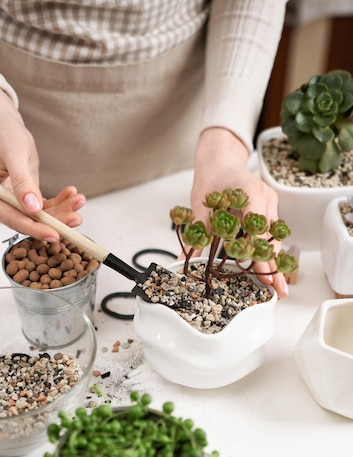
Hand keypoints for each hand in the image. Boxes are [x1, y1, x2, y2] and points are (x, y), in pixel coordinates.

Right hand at [0, 86, 85, 239]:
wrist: (3, 123)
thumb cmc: (3, 132)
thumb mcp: (14, 154)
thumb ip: (22, 182)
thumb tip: (32, 209)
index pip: (9, 217)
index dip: (33, 227)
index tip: (54, 234)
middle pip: (25, 220)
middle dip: (53, 221)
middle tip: (76, 219)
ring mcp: (7, 203)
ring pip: (37, 215)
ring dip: (61, 211)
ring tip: (79, 201)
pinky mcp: (22, 199)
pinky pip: (43, 206)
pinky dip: (59, 202)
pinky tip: (72, 194)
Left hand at [190, 127, 288, 297]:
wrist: (219, 161)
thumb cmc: (210, 181)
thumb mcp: (200, 209)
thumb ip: (196, 236)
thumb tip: (183, 260)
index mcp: (249, 194)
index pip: (258, 232)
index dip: (261, 256)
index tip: (264, 275)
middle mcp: (265, 197)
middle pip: (271, 238)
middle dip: (274, 265)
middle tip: (278, 290)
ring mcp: (270, 201)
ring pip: (274, 236)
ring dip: (274, 260)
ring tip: (277, 285)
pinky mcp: (270, 206)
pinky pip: (272, 231)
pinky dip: (270, 249)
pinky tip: (271, 267)